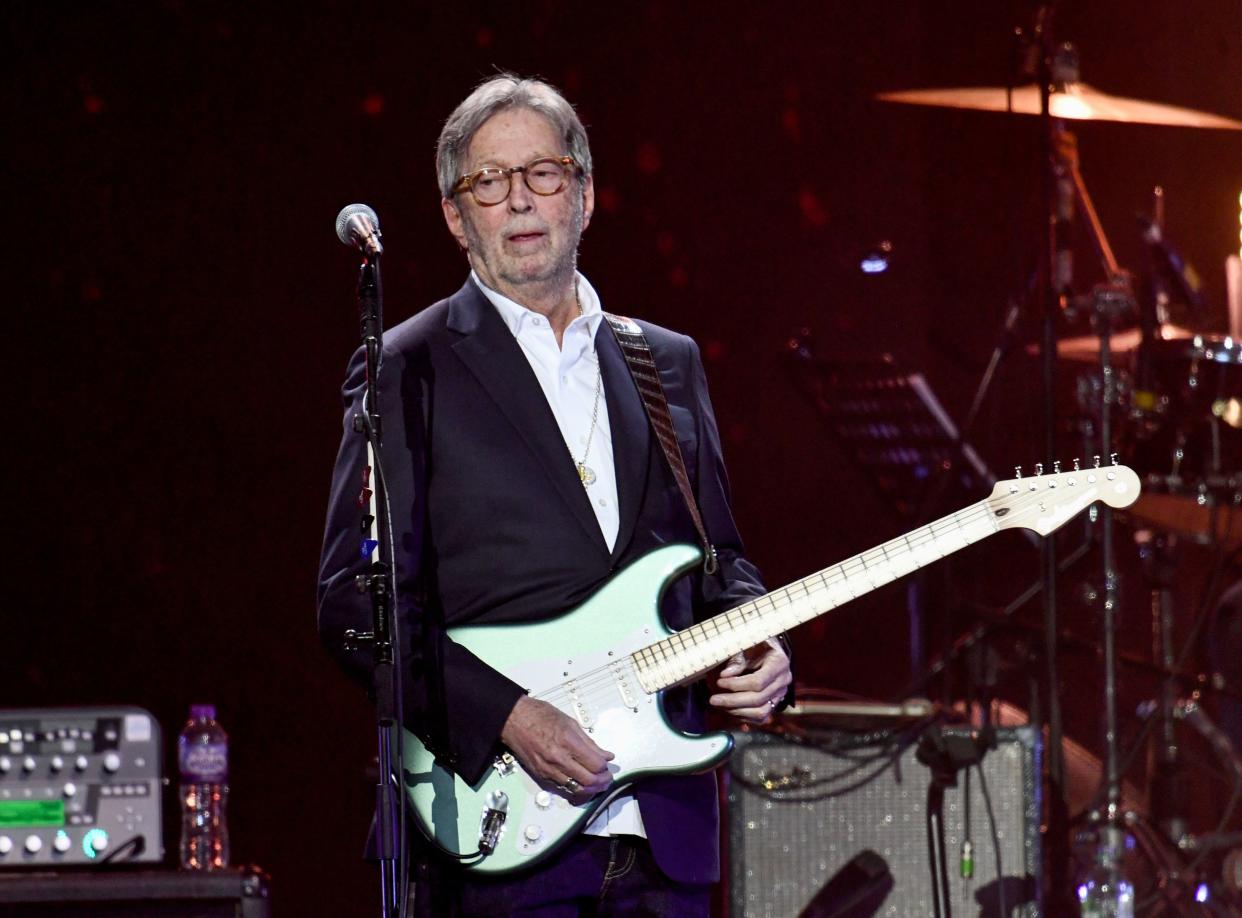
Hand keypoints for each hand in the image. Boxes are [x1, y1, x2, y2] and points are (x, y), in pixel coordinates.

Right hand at [499, 695, 613, 798]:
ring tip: (597, 783)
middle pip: (589, 780)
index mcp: (568, 741)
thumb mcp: (570, 722)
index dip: (605, 767)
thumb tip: (605, 755)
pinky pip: (563, 789)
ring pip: (577, 789)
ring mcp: (549, 769)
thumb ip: (589, 742)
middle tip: (607, 778)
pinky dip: (575, 789)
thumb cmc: (539, 716)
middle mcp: (558, 758)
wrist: (514, 719)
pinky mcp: (541, 775)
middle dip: (602, 781)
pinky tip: (581, 784)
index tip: (608, 764)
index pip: (595, 764)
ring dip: (591, 789)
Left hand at [709, 639, 791, 724]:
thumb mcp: (748, 646)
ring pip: (761, 712)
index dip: (736, 685)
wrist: (770, 649)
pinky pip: (761, 717)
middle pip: (758, 699)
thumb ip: (738, 661)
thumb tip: (725, 675)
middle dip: (733, 701)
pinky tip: (729, 710)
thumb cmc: (756, 645)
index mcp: (779, 663)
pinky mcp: (775, 703)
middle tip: (713, 699)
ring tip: (720, 705)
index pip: (758, 681)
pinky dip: (744, 716)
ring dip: (737, 711)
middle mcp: (783, 681)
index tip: (719, 681)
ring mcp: (780, 694)